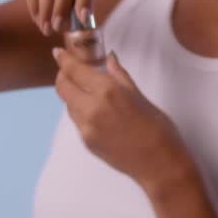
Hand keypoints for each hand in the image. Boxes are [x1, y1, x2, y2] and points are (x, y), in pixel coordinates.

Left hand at [51, 47, 190, 188]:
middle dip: (63, 76)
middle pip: (63, 87)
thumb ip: (120, 76)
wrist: (159, 165)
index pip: (75, 70)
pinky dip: (81, 111)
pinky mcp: (86, 143)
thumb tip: (110, 58)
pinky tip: (96, 111)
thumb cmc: (158, 128)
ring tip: (87, 91)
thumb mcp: (140, 96)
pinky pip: (77, 121)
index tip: (58, 53)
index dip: (64, 59)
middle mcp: (91, 108)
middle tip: (70, 70)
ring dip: (72, 94)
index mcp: (107, 91)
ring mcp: (86, 128)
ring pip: (68, 104)